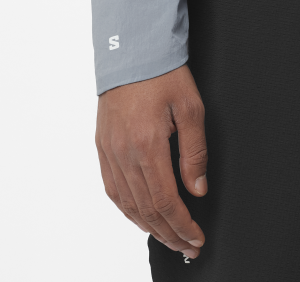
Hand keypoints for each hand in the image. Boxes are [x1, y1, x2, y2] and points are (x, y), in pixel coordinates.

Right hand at [95, 64, 207, 258]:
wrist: (132, 53)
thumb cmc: (162, 75)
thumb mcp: (190, 108)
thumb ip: (194, 152)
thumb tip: (197, 187)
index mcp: (147, 143)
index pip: (166, 200)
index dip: (182, 225)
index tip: (195, 237)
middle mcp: (124, 152)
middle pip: (147, 208)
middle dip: (169, 233)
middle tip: (186, 246)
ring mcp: (110, 150)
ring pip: (127, 203)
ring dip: (148, 226)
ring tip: (166, 238)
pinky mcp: (103, 146)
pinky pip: (111, 187)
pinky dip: (126, 209)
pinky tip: (138, 216)